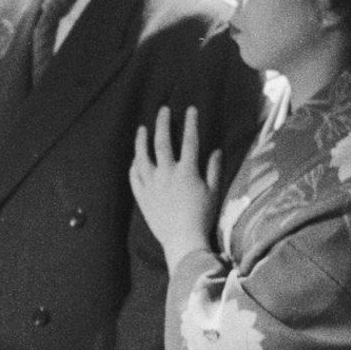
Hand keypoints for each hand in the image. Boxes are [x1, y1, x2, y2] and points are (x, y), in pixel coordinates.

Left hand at [129, 104, 222, 271]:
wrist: (183, 241)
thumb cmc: (202, 218)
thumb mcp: (214, 193)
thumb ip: (214, 170)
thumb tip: (216, 151)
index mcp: (187, 171)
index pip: (190, 141)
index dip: (191, 123)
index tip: (191, 109)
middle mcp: (166, 174)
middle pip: (162, 142)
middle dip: (163, 123)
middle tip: (163, 110)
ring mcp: (152, 185)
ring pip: (142, 157)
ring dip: (141, 141)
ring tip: (142, 129)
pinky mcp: (142, 197)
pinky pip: (135, 178)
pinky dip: (134, 166)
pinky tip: (135, 160)